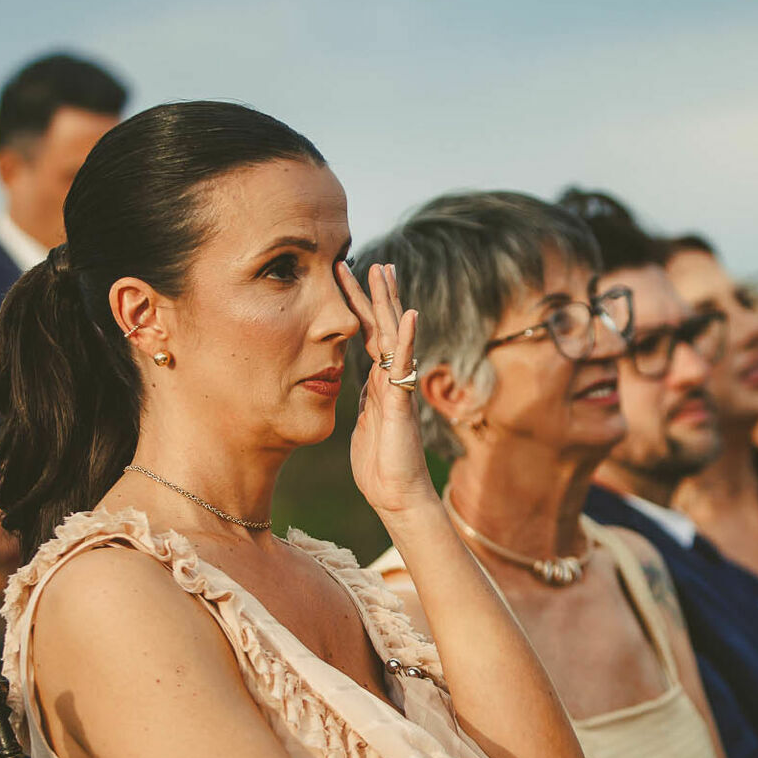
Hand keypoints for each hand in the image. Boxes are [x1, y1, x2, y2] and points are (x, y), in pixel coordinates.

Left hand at [338, 261, 438, 516]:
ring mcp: (398, 388)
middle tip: (372, 260)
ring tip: (384, 270)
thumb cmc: (380, 468)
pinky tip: (409, 315)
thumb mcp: (363, 425)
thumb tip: (355, 385)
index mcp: (378, 384)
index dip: (359, 307)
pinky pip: (404, 366)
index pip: (369, 336)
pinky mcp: (401, 403)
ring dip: (389, 303)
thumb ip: (363, 401)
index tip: (348, 278)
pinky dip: (408, 339)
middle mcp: (391, 379)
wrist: (397, 497)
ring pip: (394, 337)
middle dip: (376, 294)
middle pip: (383, 327)